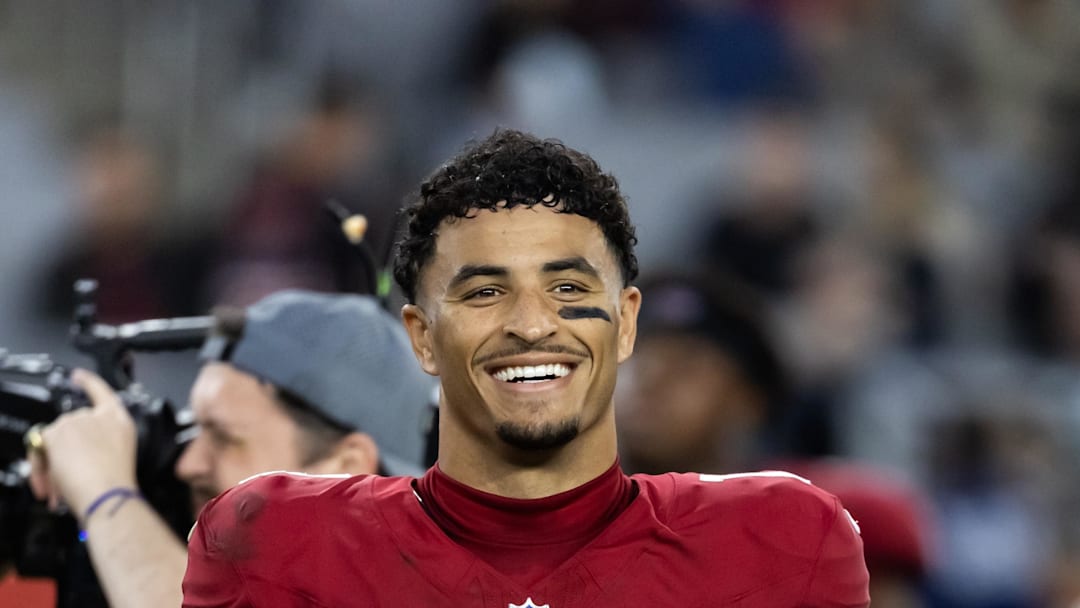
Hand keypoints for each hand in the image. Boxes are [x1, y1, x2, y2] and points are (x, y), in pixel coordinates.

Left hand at [27, 369, 137, 521]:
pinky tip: (46, 486)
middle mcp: (96, 416)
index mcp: (118, 420)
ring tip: (60, 490)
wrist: (108, 493)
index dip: (88, 382)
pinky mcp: (56, 432)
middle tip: (67, 480)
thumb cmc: (117, 482)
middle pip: (70, 426)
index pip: (101, 391)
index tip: (78, 376)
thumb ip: (100, 444)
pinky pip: (38, 448)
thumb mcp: (117, 456)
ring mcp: (75, 422)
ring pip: (54, 440)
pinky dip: (38, 468)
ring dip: (52, 465)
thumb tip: (75, 455)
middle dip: (64, 452)